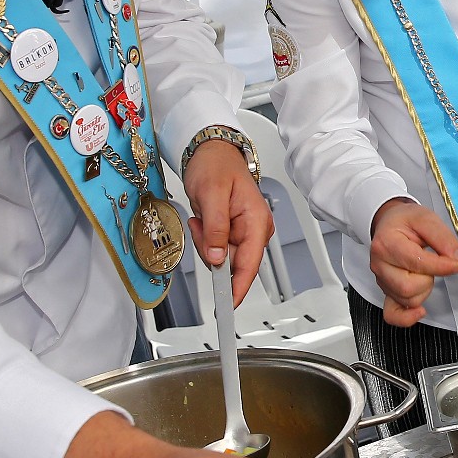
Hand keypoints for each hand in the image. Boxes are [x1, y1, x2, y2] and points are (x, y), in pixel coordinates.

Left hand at [183, 139, 274, 306]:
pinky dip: (204, 237)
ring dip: (205, 242)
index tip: (226, 306)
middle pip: (231, 263)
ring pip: (220, 257)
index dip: (237, 288)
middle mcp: (254, 229)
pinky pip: (215, 247)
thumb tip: (217, 258)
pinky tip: (202, 219)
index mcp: (257, 222)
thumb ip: (216, 229)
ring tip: (201, 217)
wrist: (210, 151)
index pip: (249, 265)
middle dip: (210, 252)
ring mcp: (243, 232)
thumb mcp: (212, 195)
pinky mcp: (231, 232)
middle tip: (200, 225)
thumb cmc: (216, 164)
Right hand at [369, 198, 457, 325]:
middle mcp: (379, 265)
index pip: (416, 263)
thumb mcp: (426, 219)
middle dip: (429, 278)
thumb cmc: (406, 221)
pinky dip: (407, 317)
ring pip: (408, 300)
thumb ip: (443, 239)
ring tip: (424, 271)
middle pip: (409, 287)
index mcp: (386, 243)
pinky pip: (392, 314)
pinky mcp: (386, 292)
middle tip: (433, 263)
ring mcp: (381, 281)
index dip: (442, 266)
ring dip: (424, 289)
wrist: (389, 223)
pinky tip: (420, 311)